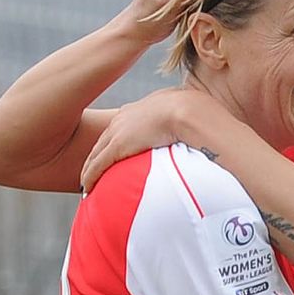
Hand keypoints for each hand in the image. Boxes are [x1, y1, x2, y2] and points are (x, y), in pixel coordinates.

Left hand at [80, 88, 223, 191]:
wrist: (191, 112)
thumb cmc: (201, 114)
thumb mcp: (193, 113)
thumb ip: (190, 125)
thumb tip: (207, 135)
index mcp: (145, 107)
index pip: (125, 125)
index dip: (119, 139)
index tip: (119, 151)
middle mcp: (127, 116)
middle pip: (106, 137)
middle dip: (99, 152)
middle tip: (95, 168)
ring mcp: (120, 130)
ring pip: (97, 152)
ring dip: (91, 167)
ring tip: (87, 182)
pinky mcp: (118, 146)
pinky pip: (98, 164)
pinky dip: (90, 176)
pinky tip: (86, 187)